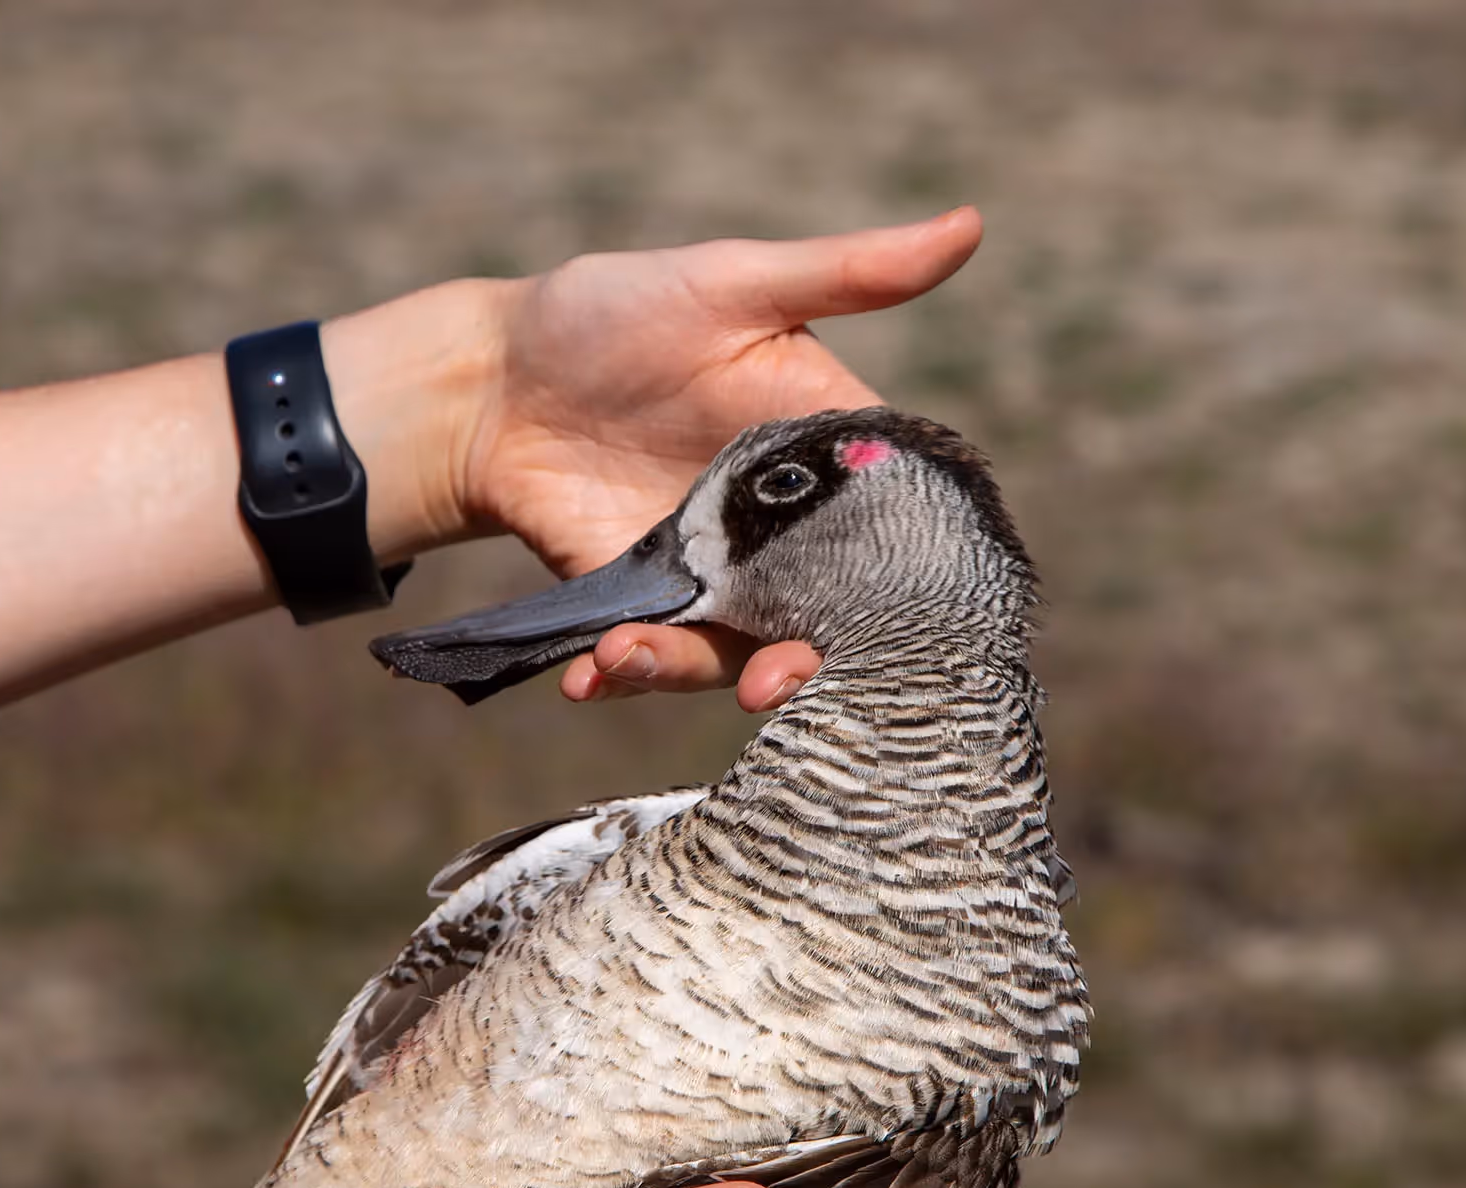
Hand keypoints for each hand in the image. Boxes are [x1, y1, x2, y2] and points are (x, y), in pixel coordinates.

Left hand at [467, 209, 979, 710]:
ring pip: (734, 652)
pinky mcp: (638, 603)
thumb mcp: (735, 284)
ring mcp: (710, 575)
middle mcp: (779, 531)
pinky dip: (622, 673)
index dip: (906, 588)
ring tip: (626, 654)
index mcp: (824, 455)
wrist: (494, 376)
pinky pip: (651, 656)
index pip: (895, 533)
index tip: (898, 628)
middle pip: (824, 619)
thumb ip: (849, 273)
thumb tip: (971, 223)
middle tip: (769, 686)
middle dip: (803, 667)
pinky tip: (585, 674)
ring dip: (689, 673)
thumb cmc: (617, 312)